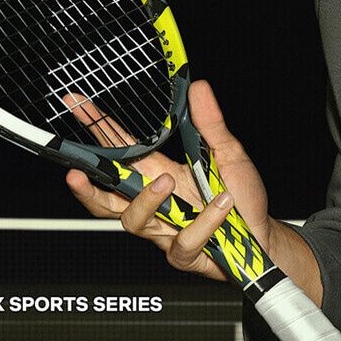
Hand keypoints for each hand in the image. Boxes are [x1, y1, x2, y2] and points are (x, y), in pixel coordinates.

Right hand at [66, 80, 319, 294]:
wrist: (264, 238)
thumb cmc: (243, 198)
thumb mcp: (228, 154)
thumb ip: (211, 124)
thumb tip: (198, 87)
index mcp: (159, 174)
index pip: (119, 149)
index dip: (96, 128)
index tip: (76, 104)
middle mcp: (156, 203)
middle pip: (105, 198)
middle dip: (86, 187)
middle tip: (77, 174)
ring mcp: (166, 230)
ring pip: (133, 221)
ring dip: (146, 201)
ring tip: (167, 181)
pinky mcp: (184, 253)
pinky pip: (183, 240)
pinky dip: (204, 222)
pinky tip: (221, 206)